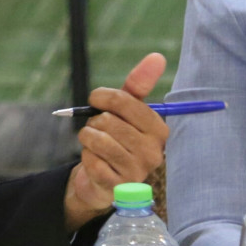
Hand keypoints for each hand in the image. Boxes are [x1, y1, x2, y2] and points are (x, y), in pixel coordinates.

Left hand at [64, 52, 167, 229]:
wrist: (103, 178)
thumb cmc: (117, 138)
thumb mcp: (126, 110)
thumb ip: (139, 84)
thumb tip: (157, 56)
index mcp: (158, 129)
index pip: (124, 102)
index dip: (102, 97)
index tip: (95, 99)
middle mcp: (153, 151)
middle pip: (107, 120)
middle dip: (94, 122)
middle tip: (98, 129)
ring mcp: (137, 171)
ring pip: (97, 140)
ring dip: (87, 139)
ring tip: (94, 144)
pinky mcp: (118, 188)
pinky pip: (91, 161)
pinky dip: (86, 158)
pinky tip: (95, 162)